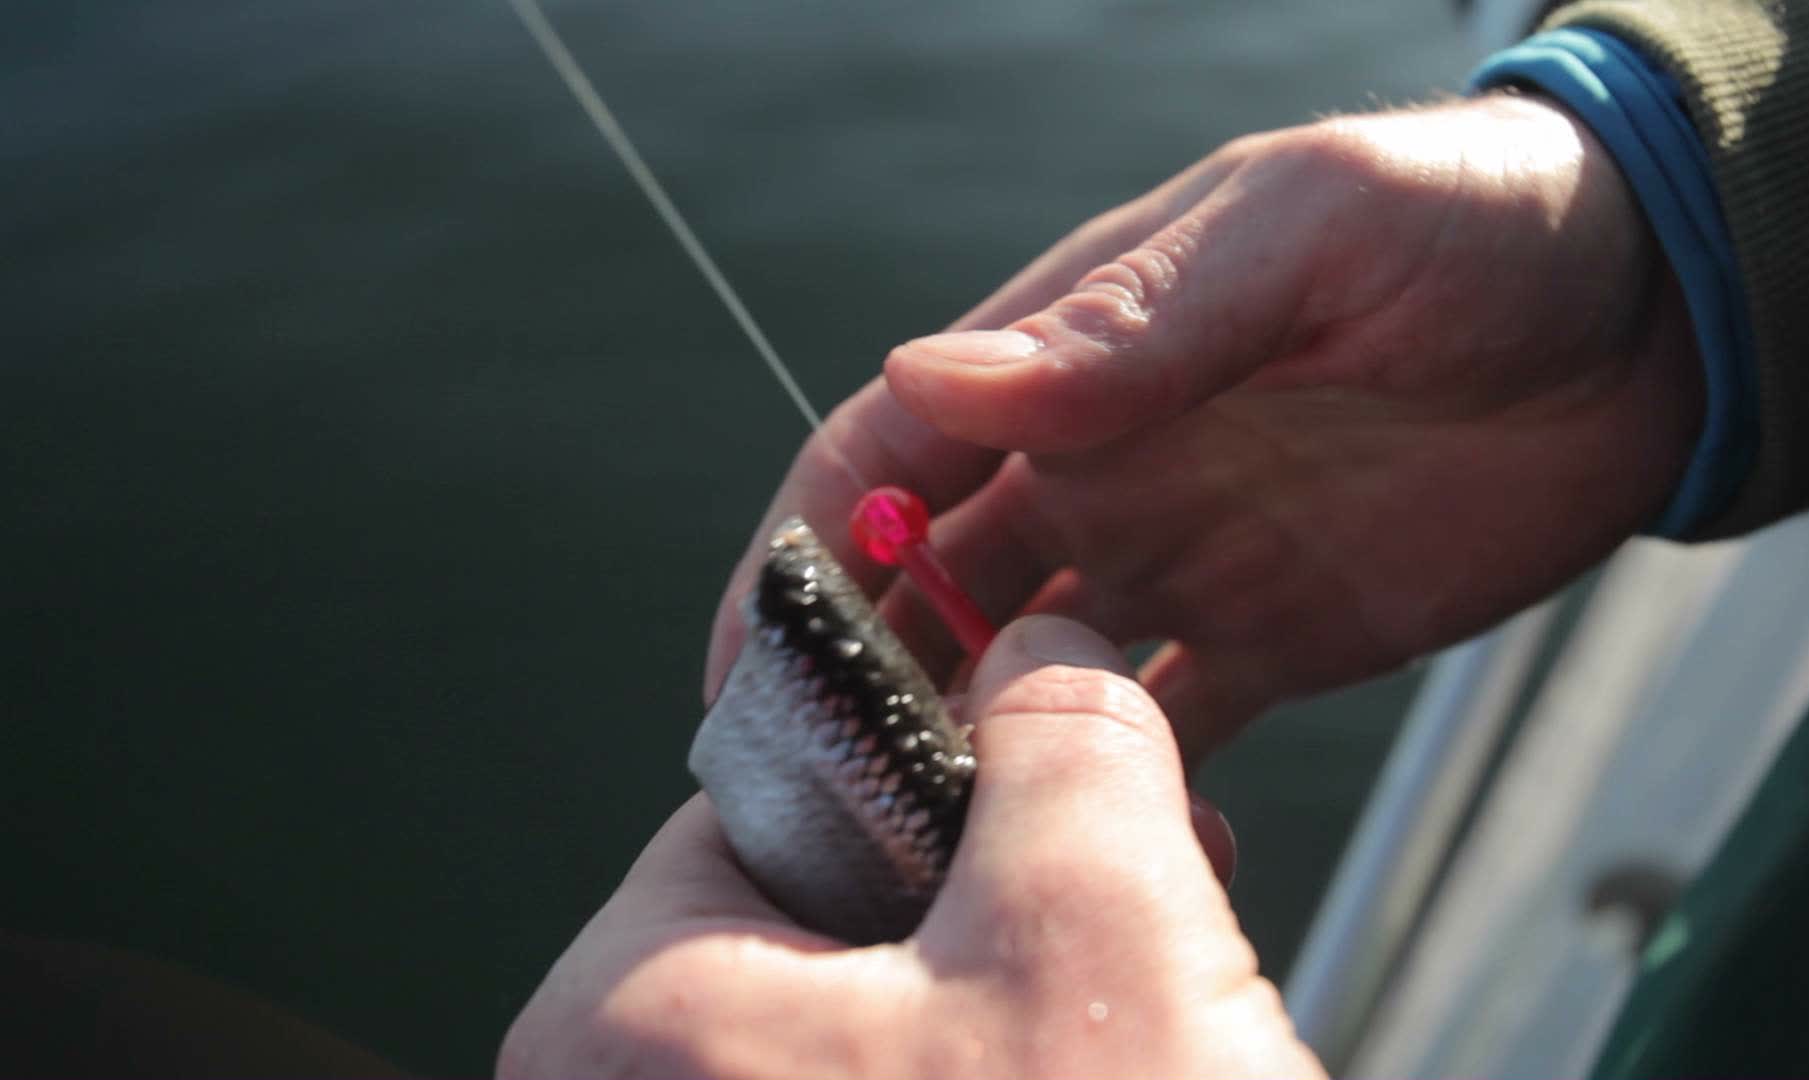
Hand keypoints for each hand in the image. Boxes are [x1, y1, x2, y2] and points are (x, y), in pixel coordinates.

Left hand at [501, 616, 1322, 1078]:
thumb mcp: (1104, 922)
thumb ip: (1062, 738)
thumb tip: (1044, 649)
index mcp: (625, 1028)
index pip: (766, 803)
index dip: (938, 765)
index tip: (1056, 770)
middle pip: (832, 923)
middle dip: (1010, 887)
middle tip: (1154, 875)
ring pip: (882, 1035)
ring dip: (1031, 988)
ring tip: (1173, 985)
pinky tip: (1129, 1067)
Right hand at [705, 93, 1700, 760]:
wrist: (1648, 314)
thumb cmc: (1470, 220)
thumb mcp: (1302, 233)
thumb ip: (1131, 319)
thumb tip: (937, 377)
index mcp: (1075, 355)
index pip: (892, 450)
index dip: (811, 546)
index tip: (755, 653)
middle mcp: (1100, 466)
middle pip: (931, 586)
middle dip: (866, 674)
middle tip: (836, 785)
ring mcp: (1176, 557)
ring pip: (1023, 674)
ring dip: (972, 748)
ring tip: (944, 842)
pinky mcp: (1267, 639)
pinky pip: (1164, 736)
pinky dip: (1122, 797)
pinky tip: (1108, 856)